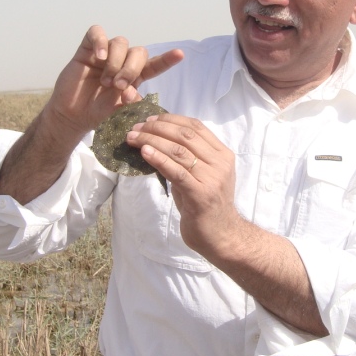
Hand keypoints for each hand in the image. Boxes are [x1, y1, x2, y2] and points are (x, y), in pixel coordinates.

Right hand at [45, 25, 183, 137]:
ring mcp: (105, 54)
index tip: (180, 54)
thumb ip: (130, 102)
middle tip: (119, 86)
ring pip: (120, 43)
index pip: (154, 65)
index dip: (167, 59)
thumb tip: (135, 94)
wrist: (73, 115)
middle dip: (131, 68)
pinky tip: (99, 56)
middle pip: (138, 52)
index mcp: (136, 76)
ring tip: (106, 82)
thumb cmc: (98, 112)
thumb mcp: (119, 111)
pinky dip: (100, 41)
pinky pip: (97, 33)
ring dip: (116, 62)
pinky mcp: (87, 49)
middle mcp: (122, 62)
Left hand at [126, 113, 240, 255]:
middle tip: (136, 128)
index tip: (150, 119)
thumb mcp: (199, 176)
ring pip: (178, 151)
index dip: (171, 119)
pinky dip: (158, 159)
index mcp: (222, 154)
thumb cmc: (206, 206)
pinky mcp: (200, 195)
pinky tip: (144, 152)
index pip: (196, 126)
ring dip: (152, 141)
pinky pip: (176, 171)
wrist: (222, 236)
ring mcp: (212, 178)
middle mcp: (220, 163)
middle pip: (185, 135)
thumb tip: (157, 141)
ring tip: (133, 138)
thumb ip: (186, 159)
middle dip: (157, 128)